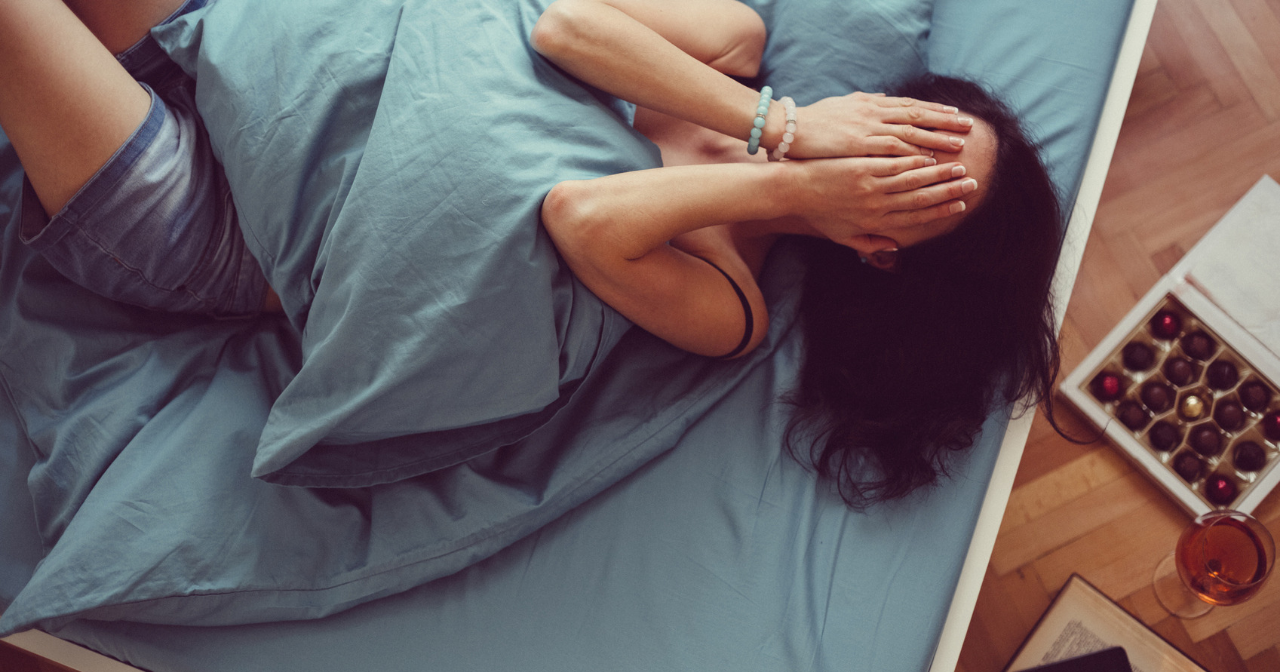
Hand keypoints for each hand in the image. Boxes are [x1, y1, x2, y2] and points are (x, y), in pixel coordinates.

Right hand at [784, 92, 974, 158]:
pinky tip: (928, 160)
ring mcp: (867, 128)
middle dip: (944, 122)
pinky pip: (891, 149)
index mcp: (870, 103)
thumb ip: (864, 102)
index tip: (954, 113)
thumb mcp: (842, 104)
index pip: (909, 105)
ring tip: (958, 147)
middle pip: (917, 116)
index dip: (934, 109)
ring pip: (910, 132)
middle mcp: (873, 112)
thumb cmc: (813, 120)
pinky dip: (911, 153)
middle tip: (968, 127)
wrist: (788, 128)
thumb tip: (881, 97)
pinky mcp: (858, 145)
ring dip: (935, 140)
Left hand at [791, 155, 976, 244]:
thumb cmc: (818, 213)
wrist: (794, 192)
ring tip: (959, 166)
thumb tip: (892, 248)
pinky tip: (930, 155)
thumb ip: (869, 243)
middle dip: (948, 192)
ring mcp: (870, 185)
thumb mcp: (842, 236)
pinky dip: (913, 161)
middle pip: (920, 198)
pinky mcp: (862, 167)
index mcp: (875, 221)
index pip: (915, 216)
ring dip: (938, 174)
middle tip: (971, 184)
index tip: (960, 206)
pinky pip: (893, 164)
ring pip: (912, 180)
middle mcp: (877, 205)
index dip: (940, 211)